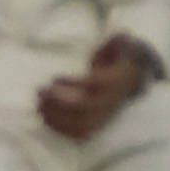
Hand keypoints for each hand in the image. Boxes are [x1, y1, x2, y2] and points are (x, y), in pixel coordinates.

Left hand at [37, 36, 151, 142]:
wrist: (131, 81)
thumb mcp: (122, 45)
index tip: (55, 78)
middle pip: (86, 109)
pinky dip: (58, 127)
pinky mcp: (97, 126)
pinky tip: (43, 114)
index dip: (74, 84)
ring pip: (81, 125)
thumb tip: (118, 36)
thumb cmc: (118, 59)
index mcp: (119, 80)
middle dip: (59, 102)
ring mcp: (105, 116)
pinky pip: (77, 134)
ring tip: (38, 103)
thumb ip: (118, 41)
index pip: (96, 86)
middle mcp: (113, 101)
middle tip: (40, 91)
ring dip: (55, 116)